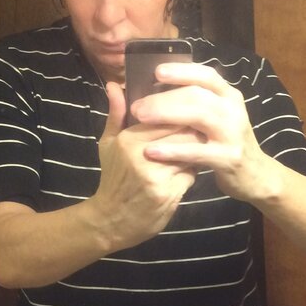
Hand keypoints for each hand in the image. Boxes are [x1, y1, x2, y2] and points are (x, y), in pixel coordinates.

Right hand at [90, 80, 198, 249]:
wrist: (113, 221)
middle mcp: (143, 155)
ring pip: (190, 152)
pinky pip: (191, 175)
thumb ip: (116, 115)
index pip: (167, 115)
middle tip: (197, 131)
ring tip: (192, 150)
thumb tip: (114, 84)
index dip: (181, 113)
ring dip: (195, 151)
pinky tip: (187, 172)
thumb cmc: (113, 179)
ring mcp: (157, 176)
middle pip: (183, 131)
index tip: (186, 114)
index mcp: (129, 139)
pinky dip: (192, 172)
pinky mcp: (169, 194)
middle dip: (193, 130)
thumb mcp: (108, 145)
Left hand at [129, 62, 279, 202]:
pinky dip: (172, 150)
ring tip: (140, 118)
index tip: (156, 72)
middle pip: (196, 94)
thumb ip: (194, 104)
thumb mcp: (216, 119)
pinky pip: (197, 151)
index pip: (206, 75)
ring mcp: (233, 133)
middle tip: (137, 105)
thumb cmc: (227, 144)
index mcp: (229, 96)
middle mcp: (233, 110)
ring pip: (198, 115)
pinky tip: (151, 151)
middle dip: (163, 97)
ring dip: (166, 114)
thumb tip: (158, 87)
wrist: (256, 176)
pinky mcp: (229, 157)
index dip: (181, 71)